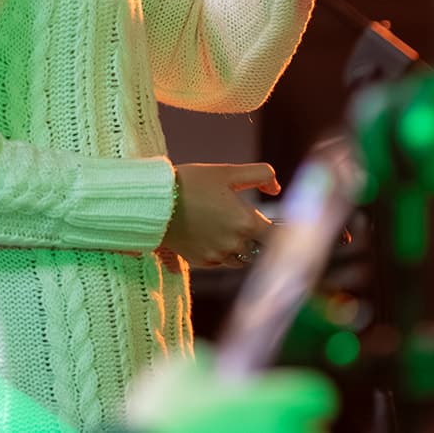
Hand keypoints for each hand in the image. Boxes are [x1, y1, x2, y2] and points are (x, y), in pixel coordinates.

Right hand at [161, 162, 279, 267]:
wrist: (155, 200)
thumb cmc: (192, 182)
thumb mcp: (228, 171)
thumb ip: (261, 175)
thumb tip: (276, 189)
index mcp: (246, 222)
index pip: (277, 235)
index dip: (278, 229)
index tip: (274, 223)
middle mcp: (235, 244)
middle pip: (260, 248)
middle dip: (257, 237)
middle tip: (245, 221)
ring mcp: (218, 255)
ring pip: (242, 258)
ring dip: (241, 247)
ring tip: (226, 228)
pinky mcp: (202, 262)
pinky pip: (221, 261)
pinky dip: (221, 252)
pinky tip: (210, 235)